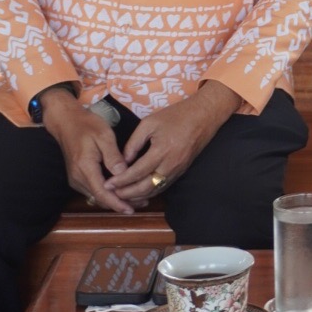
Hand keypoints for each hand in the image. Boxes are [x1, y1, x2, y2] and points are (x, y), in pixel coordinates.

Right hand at [41, 90, 133, 213]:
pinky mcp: (77, 177)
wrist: (66, 122)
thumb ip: (113, 156)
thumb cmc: (87, 125)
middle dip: (120, 203)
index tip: (131, 210)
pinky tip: (121, 190)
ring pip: (96, 196)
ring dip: (114, 200)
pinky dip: (107, 193)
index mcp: (85, 167)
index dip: (116, 203)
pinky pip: (93, 190)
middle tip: (142, 202)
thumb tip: (124, 174)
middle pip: (100, 198)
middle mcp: (77, 178)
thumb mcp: (104, 136)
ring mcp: (76, 179)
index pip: (101, 193)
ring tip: (136, 198)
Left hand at [104, 81, 240, 204]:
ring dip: (138, 196)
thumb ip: (134, 143)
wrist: (204, 116)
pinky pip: (163, 186)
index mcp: (161, 150)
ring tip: (122, 195)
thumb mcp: (150, 123)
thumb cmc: (177, 115)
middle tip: (112, 194)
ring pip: (155, 190)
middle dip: (127, 193)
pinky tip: (140, 191)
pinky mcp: (182, 171)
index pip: (136, 172)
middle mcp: (170, 164)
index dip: (120, 181)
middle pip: (145, 187)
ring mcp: (178, 170)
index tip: (107, 184)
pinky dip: (150, 192)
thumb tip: (122, 161)